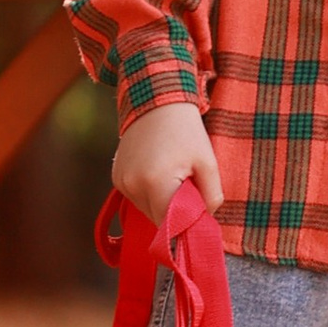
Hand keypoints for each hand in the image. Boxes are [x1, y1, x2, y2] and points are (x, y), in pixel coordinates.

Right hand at [113, 102, 222, 227]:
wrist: (156, 101)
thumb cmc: (186, 131)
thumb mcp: (208, 162)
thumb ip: (211, 196)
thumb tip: (206, 218)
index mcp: (156, 183)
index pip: (170, 224)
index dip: (186, 223)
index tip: (198, 212)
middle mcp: (132, 186)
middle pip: (157, 219)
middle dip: (174, 213)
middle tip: (189, 189)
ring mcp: (121, 182)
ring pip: (145, 210)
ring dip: (161, 204)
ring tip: (173, 177)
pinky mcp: (116, 177)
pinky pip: (136, 197)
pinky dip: (149, 193)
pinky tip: (158, 173)